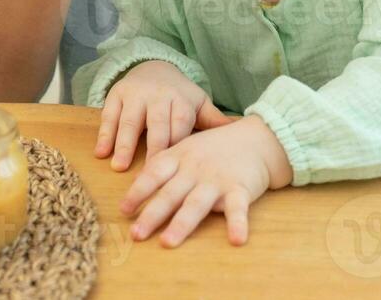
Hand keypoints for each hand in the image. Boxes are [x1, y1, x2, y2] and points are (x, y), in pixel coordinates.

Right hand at [96, 60, 232, 170]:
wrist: (155, 67)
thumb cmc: (180, 96)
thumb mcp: (199, 104)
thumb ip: (216, 121)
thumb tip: (243, 133)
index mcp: (181, 101)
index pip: (180, 126)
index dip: (177, 148)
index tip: (177, 172)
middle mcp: (158, 96)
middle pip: (156, 124)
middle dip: (152, 148)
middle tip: (147, 175)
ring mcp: (136, 94)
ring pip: (130, 120)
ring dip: (124, 143)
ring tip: (118, 166)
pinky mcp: (116, 93)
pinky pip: (109, 115)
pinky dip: (104, 133)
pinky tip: (101, 152)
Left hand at [120, 115, 291, 246]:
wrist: (257, 138)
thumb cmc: (216, 147)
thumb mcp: (187, 149)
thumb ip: (165, 166)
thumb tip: (136, 185)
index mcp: (179, 157)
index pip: (153, 174)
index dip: (138, 192)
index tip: (123, 210)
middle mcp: (194, 169)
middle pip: (170, 193)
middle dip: (152, 214)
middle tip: (136, 234)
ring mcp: (217, 180)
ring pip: (196, 204)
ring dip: (182, 224)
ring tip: (168, 242)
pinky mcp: (240, 189)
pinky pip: (238, 209)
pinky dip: (238, 224)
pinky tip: (236, 240)